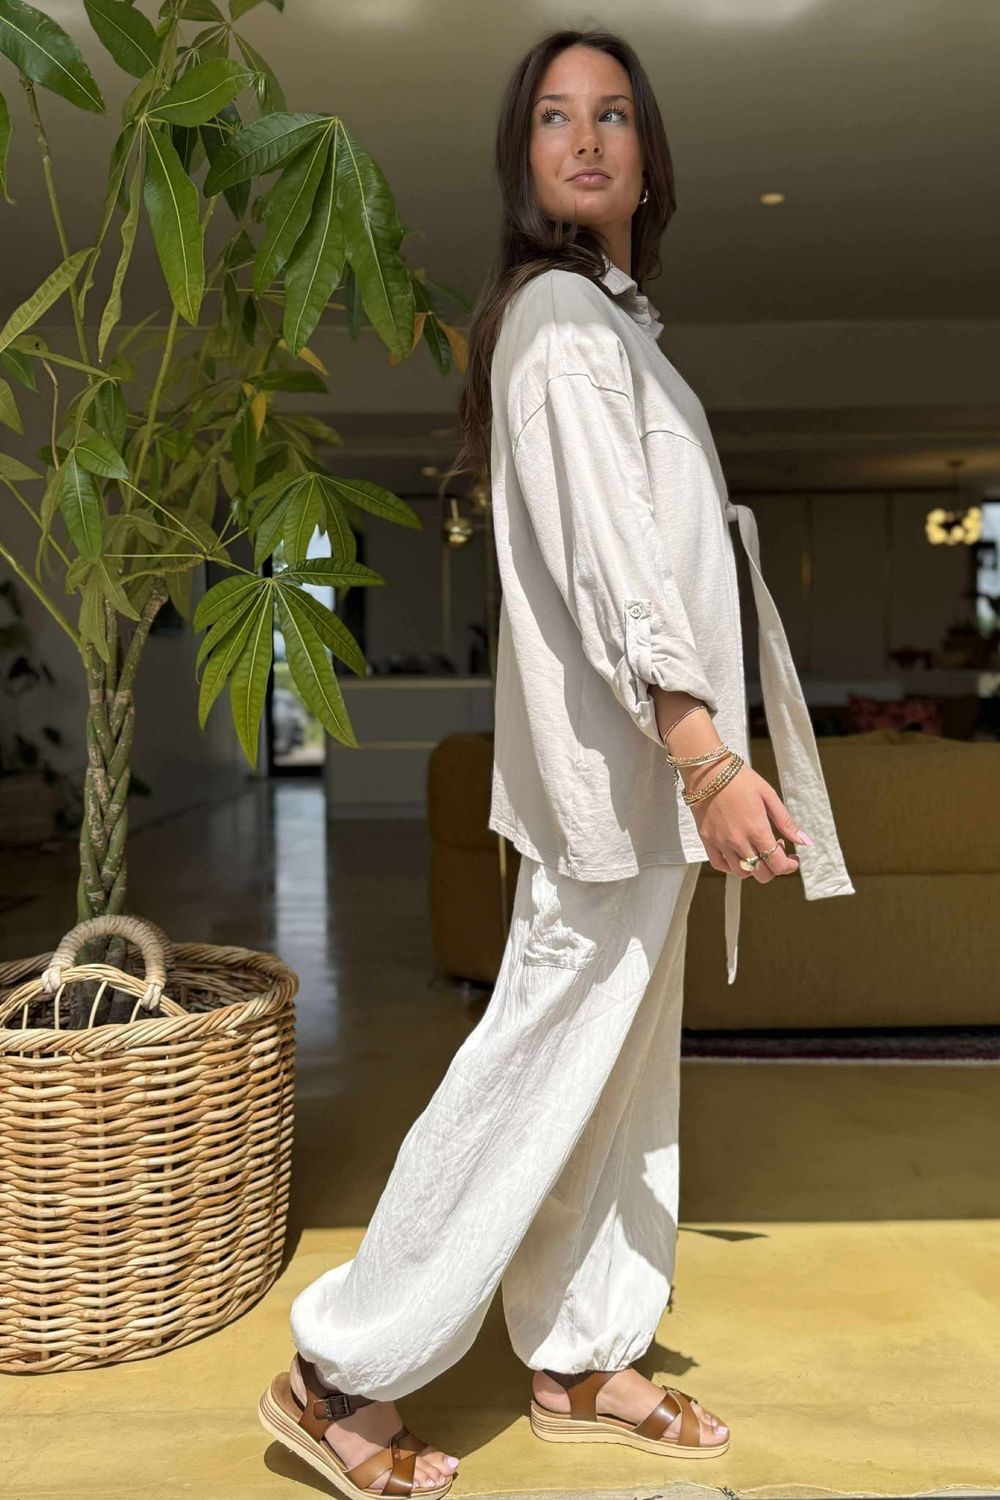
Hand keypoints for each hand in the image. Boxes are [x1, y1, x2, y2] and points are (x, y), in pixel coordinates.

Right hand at [686, 761, 806, 882]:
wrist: (708, 770)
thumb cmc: (740, 778)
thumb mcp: (768, 795)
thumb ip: (786, 822)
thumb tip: (804, 841)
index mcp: (757, 829)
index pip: (777, 864)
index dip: (790, 866)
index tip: (793, 858)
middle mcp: (738, 840)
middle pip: (761, 873)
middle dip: (774, 868)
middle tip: (775, 851)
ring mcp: (720, 842)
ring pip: (741, 872)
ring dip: (754, 868)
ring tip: (756, 851)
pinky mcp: (707, 840)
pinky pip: (719, 865)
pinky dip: (731, 866)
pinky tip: (738, 854)